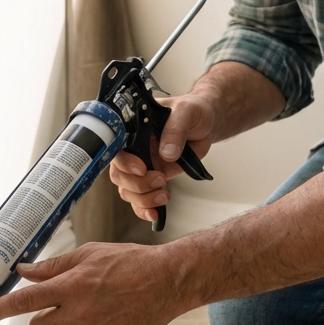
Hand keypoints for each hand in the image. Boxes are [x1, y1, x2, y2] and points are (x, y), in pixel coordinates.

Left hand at [0, 243, 181, 324]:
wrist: (167, 282)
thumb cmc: (131, 263)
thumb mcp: (91, 254)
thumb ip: (55, 267)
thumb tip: (25, 271)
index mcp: (72, 285)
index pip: (24, 301)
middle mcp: (79, 311)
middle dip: (44, 318)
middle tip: (64, 306)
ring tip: (89, 313)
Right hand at [108, 91, 215, 222]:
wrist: (206, 123)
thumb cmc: (193, 111)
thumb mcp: (187, 112)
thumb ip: (176, 130)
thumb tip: (167, 154)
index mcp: (134, 129)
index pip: (117, 148)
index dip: (124, 162)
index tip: (142, 169)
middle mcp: (134, 149)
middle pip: (119, 174)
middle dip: (137, 184)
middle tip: (160, 179)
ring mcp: (143, 165)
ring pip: (127, 190)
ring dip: (143, 198)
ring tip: (165, 194)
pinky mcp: (153, 178)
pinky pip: (140, 199)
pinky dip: (145, 209)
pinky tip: (156, 214)